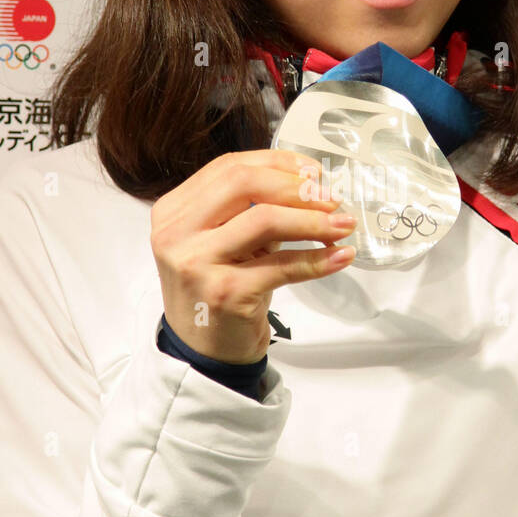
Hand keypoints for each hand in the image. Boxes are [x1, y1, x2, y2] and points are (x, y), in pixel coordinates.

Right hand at [150, 149, 355, 363]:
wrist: (203, 352)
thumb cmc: (219, 289)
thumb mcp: (225, 240)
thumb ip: (252, 208)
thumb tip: (311, 185)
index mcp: (174, 211)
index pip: (229, 167)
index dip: (278, 164)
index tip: (313, 173)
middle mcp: (177, 233)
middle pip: (243, 182)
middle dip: (295, 187)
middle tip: (331, 199)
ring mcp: (197, 263)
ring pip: (265, 219)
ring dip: (313, 220)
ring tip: (343, 225)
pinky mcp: (226, 293)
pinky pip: (283, 266)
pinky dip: (318, 260)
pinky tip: (340, 256)